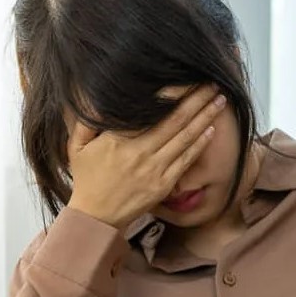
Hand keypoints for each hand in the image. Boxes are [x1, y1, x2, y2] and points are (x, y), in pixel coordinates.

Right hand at [66, 85, 225, 227]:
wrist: (95, 217)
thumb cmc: (86, 180)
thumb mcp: (76, 147)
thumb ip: (85, 121)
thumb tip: (93, 98)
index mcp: (118, 139)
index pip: (151, 109)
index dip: (172, 93)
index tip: (186, 79)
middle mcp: (140, 151)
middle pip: (175, 119)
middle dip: (196, 99)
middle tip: (212, 83)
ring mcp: (154, 169)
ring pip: (185, 137)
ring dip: (205, 117)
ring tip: (219, 100)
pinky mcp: (163, 184)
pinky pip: (186, 160)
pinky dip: (200, 144)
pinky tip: (211, 129)